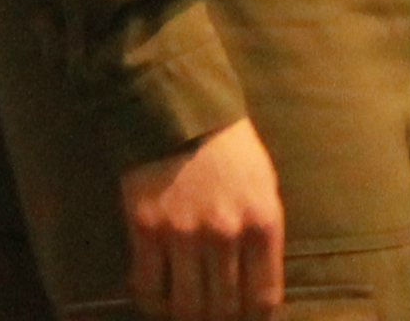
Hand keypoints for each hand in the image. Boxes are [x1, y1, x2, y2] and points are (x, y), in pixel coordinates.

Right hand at [119, 118, 284, 320]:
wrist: (177, 110)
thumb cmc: (229, 149)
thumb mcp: (263, 187)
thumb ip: (261, 238)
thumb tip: (255, 291)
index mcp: (262, 222)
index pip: (263, 299)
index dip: (251, 318)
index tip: (241, 316)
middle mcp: (226, 234)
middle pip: (223, 309)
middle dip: (217, 318)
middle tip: (208, 311)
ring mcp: (184, 233)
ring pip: (186, 307)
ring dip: (184, 314)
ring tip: (181, 306)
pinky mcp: (146, 228)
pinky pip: (148, 286)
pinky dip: (150, 298)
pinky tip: (153, 291)